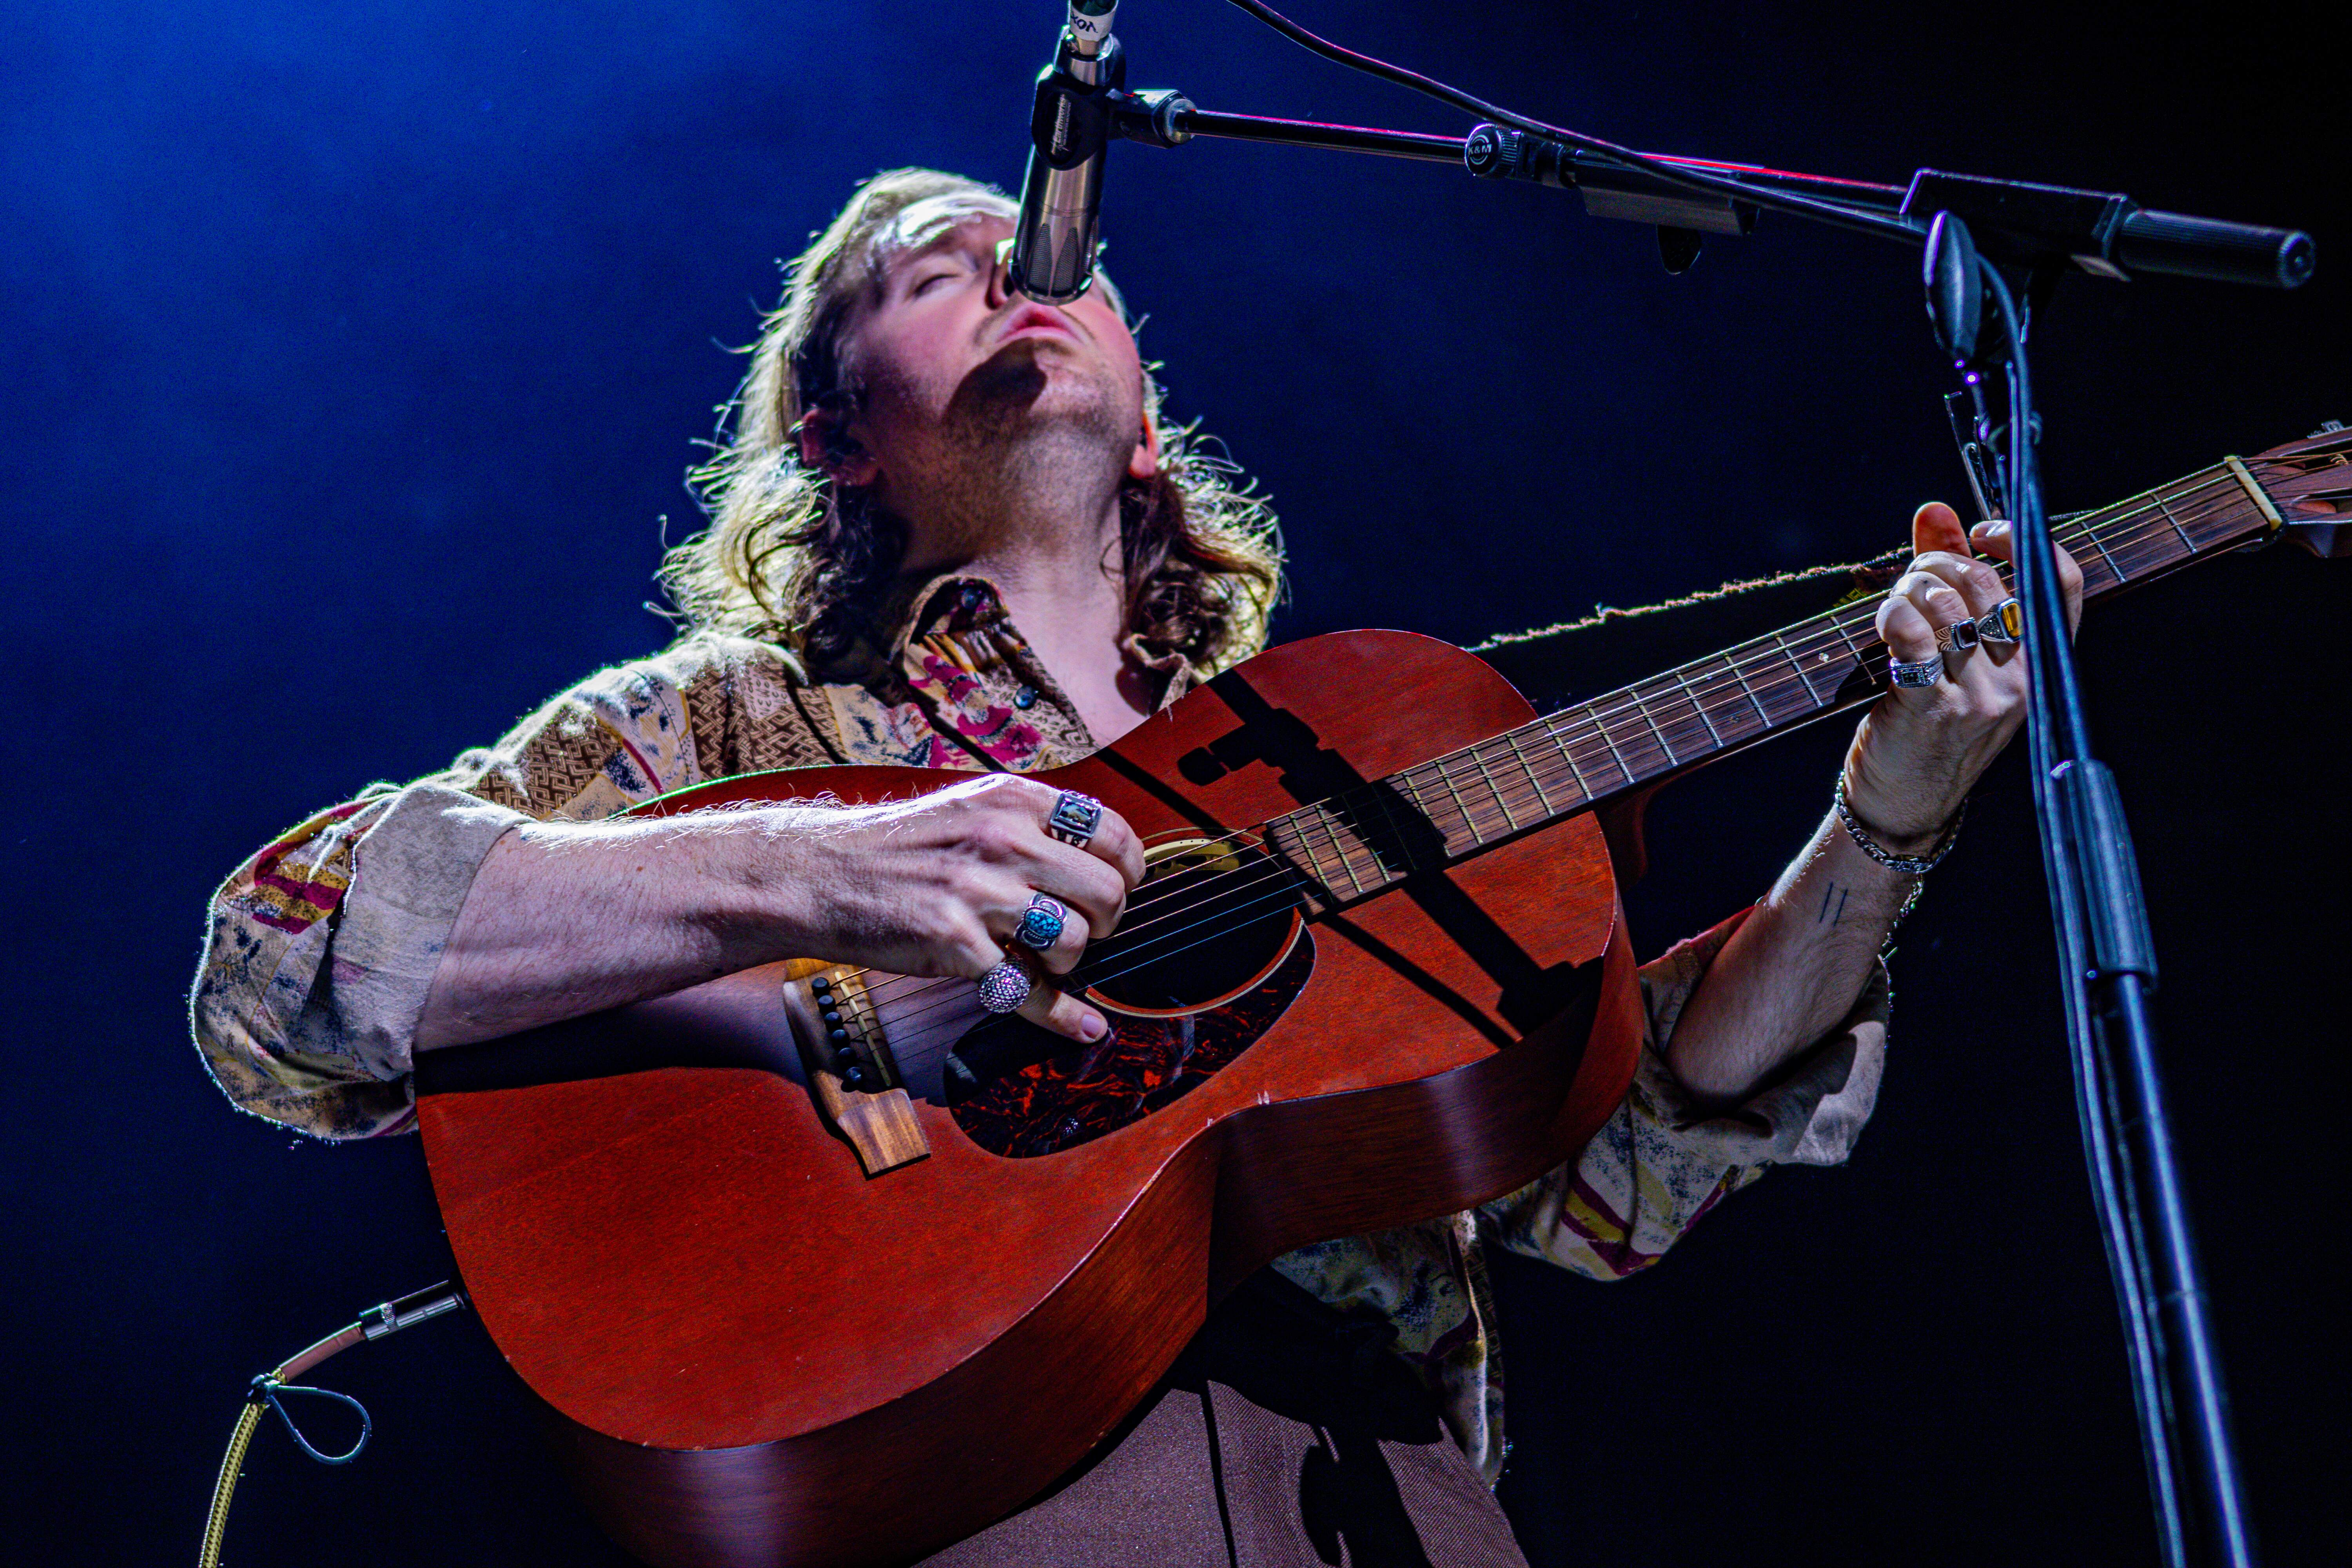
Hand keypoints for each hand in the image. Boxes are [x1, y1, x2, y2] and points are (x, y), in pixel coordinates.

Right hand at [757, 774, 1144, 1042]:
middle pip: (1106, 890)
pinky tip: (1079, 1024)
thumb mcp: (970, 809)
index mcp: (1012, 801)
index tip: (1120, 889)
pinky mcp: (955, 943)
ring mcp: (978, 892)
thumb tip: (1097, 861)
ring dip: (1070, 962)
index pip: (1112, 832)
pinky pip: (1030, 990)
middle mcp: (1002, 839)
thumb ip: (1030, 827)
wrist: (820, 873)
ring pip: (1075, 940)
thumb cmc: (897, 848)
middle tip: (1086, 932)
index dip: (1128, 870)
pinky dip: (1061, 1015)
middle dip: (1107, 922)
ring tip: (1041, 959)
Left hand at [1843, 503, 2084, 846]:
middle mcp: (2022, 679)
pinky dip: (1893, 614)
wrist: (1905, 803)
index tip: (1981, 532)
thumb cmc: (1928, 722)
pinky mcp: (1935, 708)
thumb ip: (1948, 577)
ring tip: (1894, 607)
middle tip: (1911, 579)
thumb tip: (1936, 510)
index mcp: (2039, 663)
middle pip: (1986, 584)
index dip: (2022, 541)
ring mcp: (1982, 696)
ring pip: (1946, 605)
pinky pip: (1915, 634)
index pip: (2060, 583)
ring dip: (1908, 590)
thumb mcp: (1955, 654)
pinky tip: (1884, 623)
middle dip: (1937, 563)